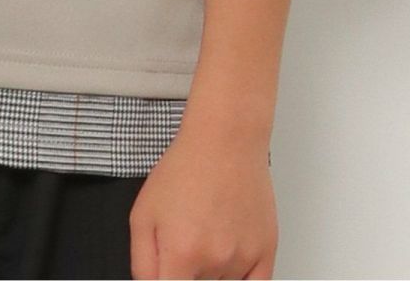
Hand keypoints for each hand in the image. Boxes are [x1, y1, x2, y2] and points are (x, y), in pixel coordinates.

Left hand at [129, 128, 277, 278]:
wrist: (224, 141)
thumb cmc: (184, 169)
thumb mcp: (142, 212)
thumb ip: (142, 263)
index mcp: (181, 253)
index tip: (171, 270)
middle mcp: (215, 261)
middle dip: (187, 270)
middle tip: (187, 238)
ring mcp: (244, 258)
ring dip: (213, 269)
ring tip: (209, 230)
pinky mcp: (266, 251)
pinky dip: (240, 278)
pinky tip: (231, 257)